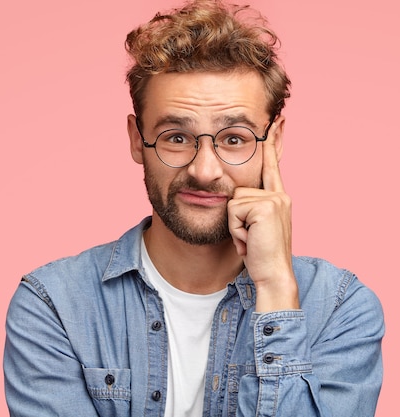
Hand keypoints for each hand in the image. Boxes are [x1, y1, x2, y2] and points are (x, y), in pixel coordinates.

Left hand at [227, 121, 298, 310]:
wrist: (272, 275)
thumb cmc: (259, 256)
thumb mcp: (252, 228)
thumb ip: (249, 209)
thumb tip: (232, 197)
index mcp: (278, 198)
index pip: (271, 166)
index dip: (272, 143)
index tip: (275, 121)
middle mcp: (280, 195)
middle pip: (237, 190)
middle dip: (235, 217)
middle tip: (250, 236)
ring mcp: (276, 200)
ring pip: (232, 201)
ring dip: (234, 225)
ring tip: (249, 239)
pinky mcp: (267, 207)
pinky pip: (233, 210)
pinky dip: (235, 229)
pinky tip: (249, 240)